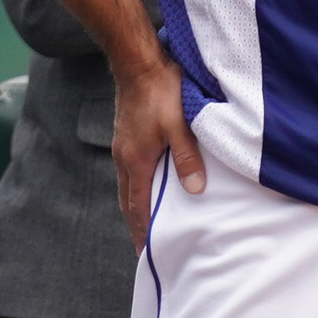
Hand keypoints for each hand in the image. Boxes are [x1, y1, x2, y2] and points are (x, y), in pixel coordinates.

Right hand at [112, 53, 204, 251]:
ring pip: (125, 185)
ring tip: (144, 222)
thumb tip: (195, 191)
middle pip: (126, 199)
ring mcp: (122, 145)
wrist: (137, 63)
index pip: (137, 205)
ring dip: (133, 206)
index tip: (145, 254)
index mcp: (136, 160)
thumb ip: (187, 158)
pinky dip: (134, 188)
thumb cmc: (161, 92)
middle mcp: (124, 156)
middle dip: (135, 224)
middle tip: (144, 247)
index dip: (141, 230)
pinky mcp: (125, 135)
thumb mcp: (179, 126)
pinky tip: (145, 186)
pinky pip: (127, 171)